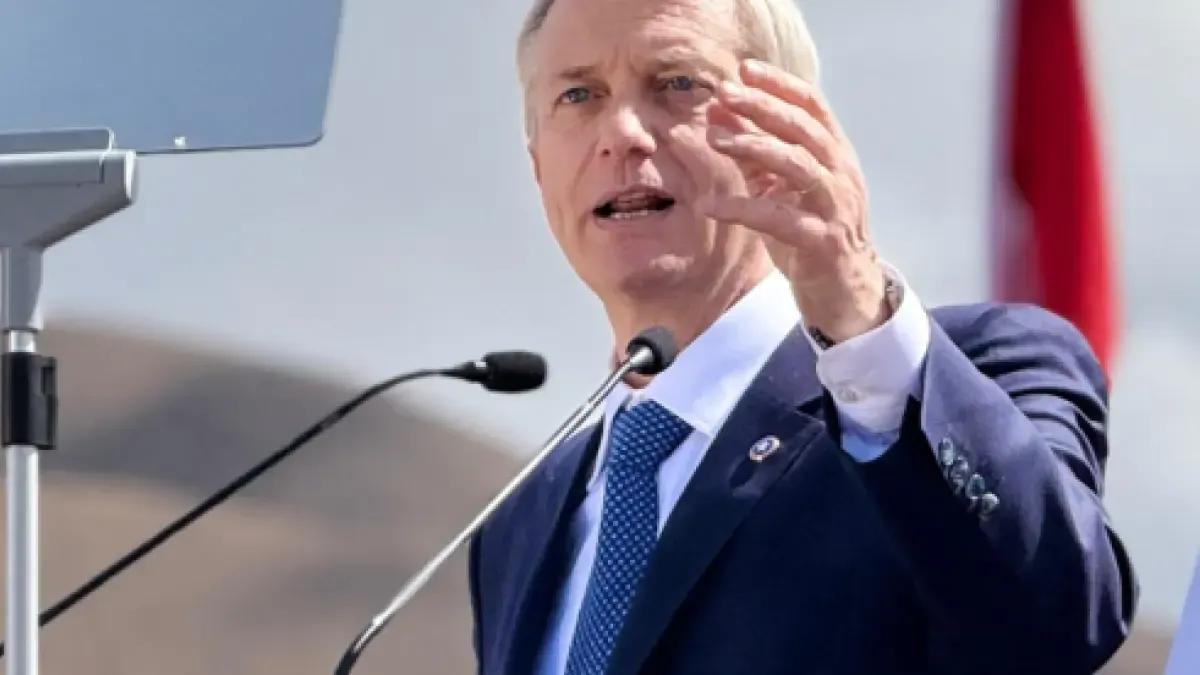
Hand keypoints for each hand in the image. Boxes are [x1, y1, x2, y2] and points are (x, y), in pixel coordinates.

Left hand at [679, 59, 888, 342]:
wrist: (845, 294)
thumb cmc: (810, 237)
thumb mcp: (782, 190)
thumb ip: (757, 156)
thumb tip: (720, 116)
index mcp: (836, 156)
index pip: (813, 107)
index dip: (781, 85)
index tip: (746, 70)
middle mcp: (842, 175)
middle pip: (804, 128)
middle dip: (763, 107)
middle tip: (725, 95)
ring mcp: (835, 208)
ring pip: (798, 166)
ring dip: (755, 147)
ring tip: (715, 140)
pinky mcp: (822, 242)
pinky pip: (780, 219)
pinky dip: (744, 208)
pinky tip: (712, 205)